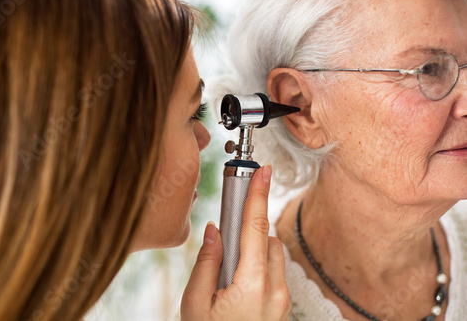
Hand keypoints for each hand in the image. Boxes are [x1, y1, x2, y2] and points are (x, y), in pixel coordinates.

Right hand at [181, 165, 290, 320]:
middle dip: (247, 230)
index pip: (255, 226)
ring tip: (227, 272)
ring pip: (271, 254)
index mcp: (251, 284)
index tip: (261, 171)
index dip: (258, 194)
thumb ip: (207, 262)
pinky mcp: (282, 305)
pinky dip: (258, 265)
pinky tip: (237, 283)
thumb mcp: (196, 305)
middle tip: (223, 240)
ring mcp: (282, 299)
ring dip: (252, 250)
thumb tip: (214, 231)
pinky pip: (273, 271)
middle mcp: (275, 289)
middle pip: (265, 238)